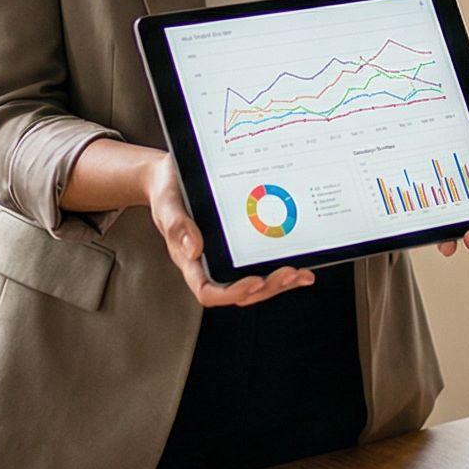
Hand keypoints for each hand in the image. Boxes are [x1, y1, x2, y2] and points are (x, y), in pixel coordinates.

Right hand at [143, 156, 312, 307]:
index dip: (232, 292)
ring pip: (253, 284)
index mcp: (189, 260)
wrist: (169, 176)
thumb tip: (194, 250)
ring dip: (278, 284)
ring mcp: (225, 257)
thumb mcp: (167, 203)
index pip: (208, 291)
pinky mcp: (239, 247)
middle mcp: (208, 263)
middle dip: (266, 288)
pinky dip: (281, 270)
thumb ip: (177, 226)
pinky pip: (260, 265)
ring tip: (300, 275)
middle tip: (289, 273)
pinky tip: (301, 269)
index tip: (255, 281)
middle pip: (238, 292)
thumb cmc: (166, 191)